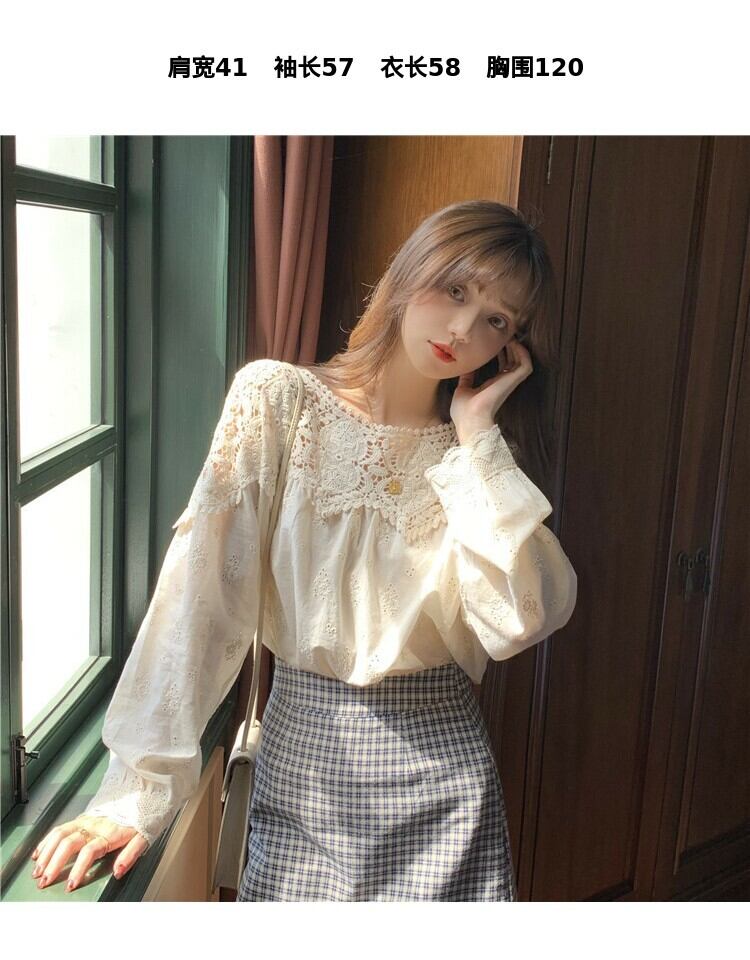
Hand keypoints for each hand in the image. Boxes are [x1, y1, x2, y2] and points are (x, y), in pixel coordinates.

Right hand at [29, 813, 148, 891]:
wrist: (142, 793)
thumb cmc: (141, 819)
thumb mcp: (143, 837)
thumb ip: (131, 855)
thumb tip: (118, 872)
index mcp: (110, 833)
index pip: (90, 851)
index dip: (78, 869)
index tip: (71, 885)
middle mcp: (95, 826)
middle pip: (69, 844)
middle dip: (54, 864)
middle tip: (45, 882)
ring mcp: (86, 821)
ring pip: (60, 835)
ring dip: (46, 853)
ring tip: (38, 871)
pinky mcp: (81, 818)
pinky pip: (60, 828)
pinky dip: (47, 841)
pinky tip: (39, 853)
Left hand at [450, 339, 532, 439]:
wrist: (469, 419)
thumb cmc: (464, 411)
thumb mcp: (462, 389)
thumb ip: (466, 378)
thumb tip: (464, 366)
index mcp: (492, 385)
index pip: (501, 366)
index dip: (500, 352)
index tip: (494, 340)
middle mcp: (502, 383)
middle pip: (512, 361)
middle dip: (509, 346)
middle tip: (503, 333)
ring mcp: (508, 383)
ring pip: (521, 361)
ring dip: (517, 347)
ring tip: (509, 335)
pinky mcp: (512, 382)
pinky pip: (525, 365)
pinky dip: (523, 353)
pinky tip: (514, 344)